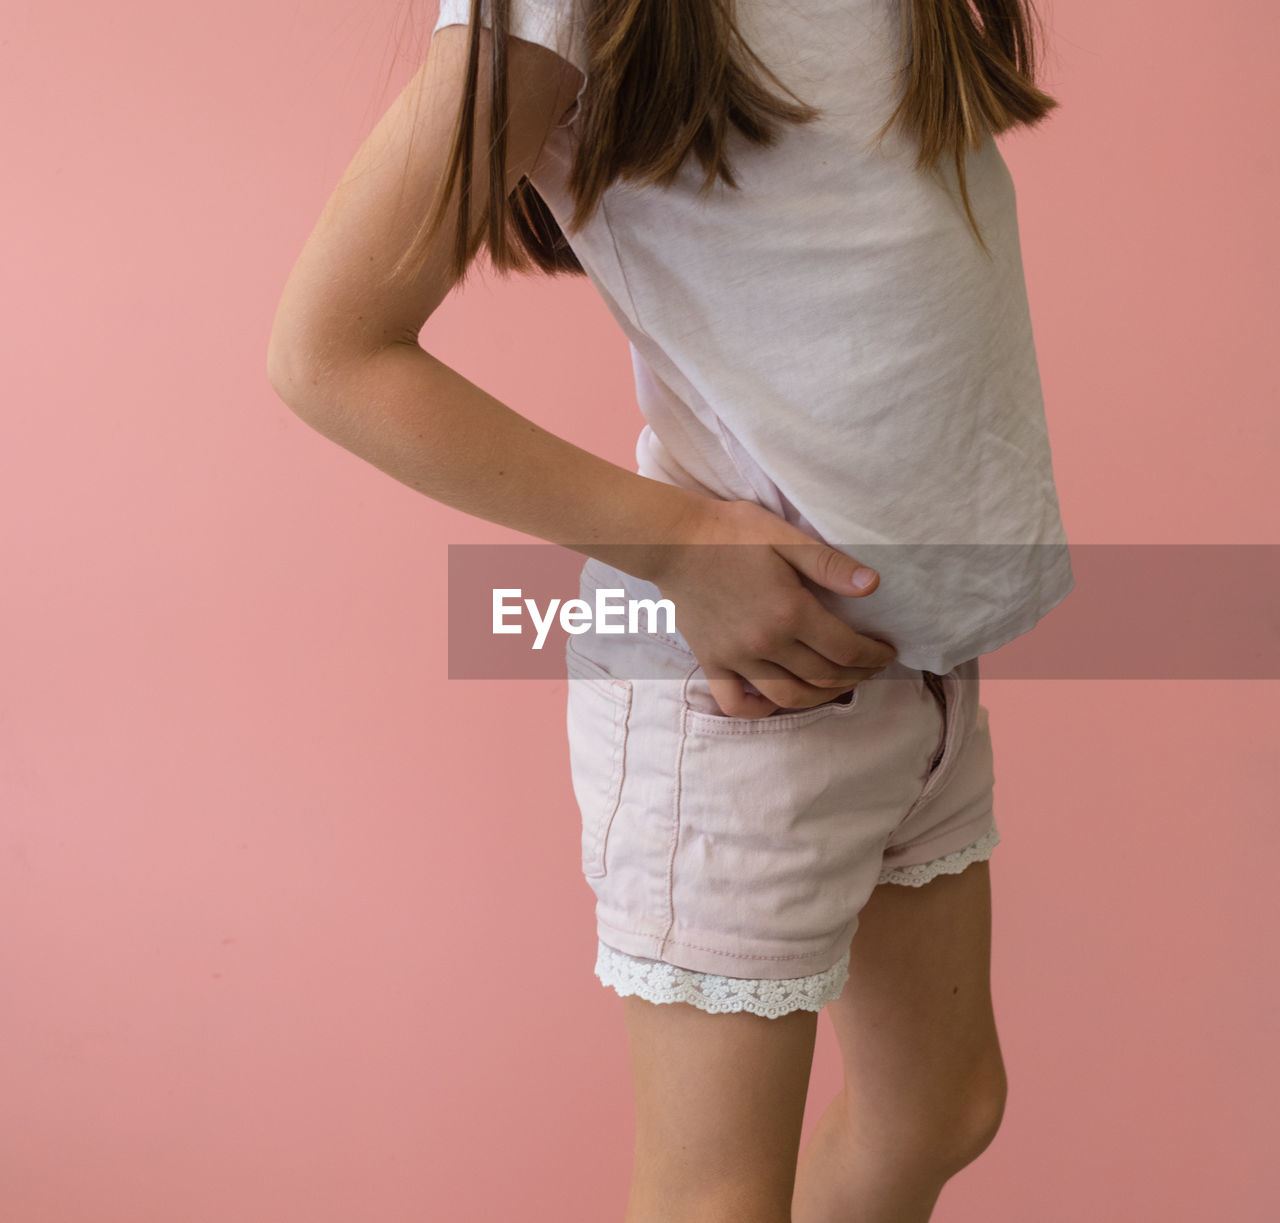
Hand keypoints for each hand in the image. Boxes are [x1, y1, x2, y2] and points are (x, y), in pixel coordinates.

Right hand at [644, 498, 897, 718]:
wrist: (672, 540)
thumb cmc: (731, 532)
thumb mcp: (786, 536)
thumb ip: (830, 564)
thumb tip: (873, 584)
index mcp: (790, 612)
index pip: (846, 649)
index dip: (873, 655)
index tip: (887, 651)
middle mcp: (766, 643)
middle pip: (823, 677)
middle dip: (855, 676)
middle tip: (870, 667)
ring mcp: (736, 657)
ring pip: (788, 697)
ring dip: (820, 697)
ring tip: (837, 685)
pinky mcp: (711, 661)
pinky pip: (736, 702)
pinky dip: (760, 710)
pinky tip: (777, 700)